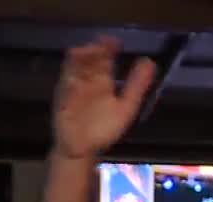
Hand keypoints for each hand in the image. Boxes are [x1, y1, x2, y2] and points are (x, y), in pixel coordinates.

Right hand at [52, 36, 156, 159]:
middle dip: (93, 51)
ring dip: (78, 62)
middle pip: (89, 61)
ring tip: (83, 52)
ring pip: (74, 70)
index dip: (108, 49)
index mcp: (103, 82)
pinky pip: (65, 90)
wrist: (83, 149)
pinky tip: (73, 78)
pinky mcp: (63, 102)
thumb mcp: (126, 107)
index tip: (113, 41)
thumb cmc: (103, 129)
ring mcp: (74, 90)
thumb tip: (149, 61)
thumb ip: (137, 86)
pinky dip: (68, 83)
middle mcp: (87, 82)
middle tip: (99, 45)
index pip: (105, 60)